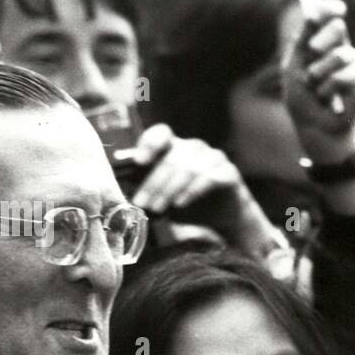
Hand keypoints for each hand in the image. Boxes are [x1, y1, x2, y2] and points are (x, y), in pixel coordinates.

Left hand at [129, 123, 247, 214]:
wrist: (225, 222)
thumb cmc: (191, 206)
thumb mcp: (164, 197)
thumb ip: (148, 190)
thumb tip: (124, 191)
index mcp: (176, 148)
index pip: (161, 133)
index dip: (149, 143)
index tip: (138, 163)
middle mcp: (195, 148)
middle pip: (171, 157)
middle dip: (154, 182)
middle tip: (144, 203)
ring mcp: (214, 158)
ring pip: (189, 167)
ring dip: (170, 189)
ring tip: (160, 208)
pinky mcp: (229, 173)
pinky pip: (210, 178)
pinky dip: (192, 190)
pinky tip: (181, 203)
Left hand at [282, 0, 354, 164]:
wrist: (315, 127)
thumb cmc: (301, 98)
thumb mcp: (294, 66)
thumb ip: (302, 39)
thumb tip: (310, 11)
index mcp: (319, 40)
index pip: (328, 15)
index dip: (328, 8)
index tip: (328, 9)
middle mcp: (336, 48)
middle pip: (338, 27)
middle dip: (323, 39)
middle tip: (314, 51)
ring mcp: (350, 63)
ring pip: (344, 54)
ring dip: (324, 72)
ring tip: (316, 87)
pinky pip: (351, 73)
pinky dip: (334, 86)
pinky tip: (329, 98)